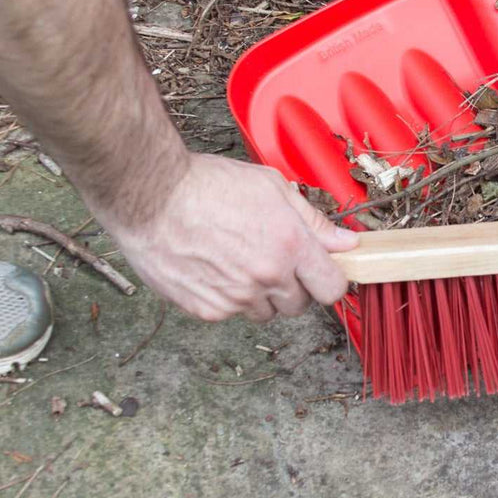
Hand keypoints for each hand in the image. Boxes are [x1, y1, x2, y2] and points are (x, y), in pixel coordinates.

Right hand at [107, 153, 358, 321]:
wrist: (151, 196)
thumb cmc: (207, 184)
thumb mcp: (271, 187)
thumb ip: (313, 221)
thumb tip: (345, 242)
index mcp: (290, 245)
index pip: (332, 288)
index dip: (329, 280)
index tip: (321, 272)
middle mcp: (267, 276)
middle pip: (300, 305)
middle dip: (292, 286)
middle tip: (271, 259)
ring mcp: (237, 297)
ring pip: (266, 313)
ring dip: (260, 295)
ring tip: (237, 260)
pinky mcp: (208, 310)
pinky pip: (232, 314)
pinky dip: (228, 298)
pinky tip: (213, 268)